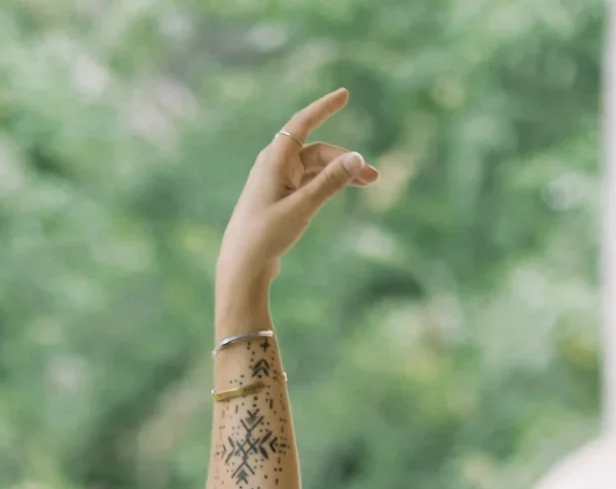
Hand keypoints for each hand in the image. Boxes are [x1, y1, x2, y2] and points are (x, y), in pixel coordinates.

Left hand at [217, 89, 378, 286]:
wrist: (242, 266)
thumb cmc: (266, 235)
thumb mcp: (302, 208)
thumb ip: (329, 183)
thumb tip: (357, 158)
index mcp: (275, 159)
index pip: (302, 123)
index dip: (324, 108)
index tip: (344, 94)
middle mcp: (275, 165)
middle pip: (317, 152)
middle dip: (345, 160)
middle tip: (373, 177)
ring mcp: (278, 181)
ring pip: (316, 168)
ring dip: (340, 173)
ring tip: (367, 183)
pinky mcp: (281, 198)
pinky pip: (309, 182)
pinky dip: (327, 183)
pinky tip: (344, 188)